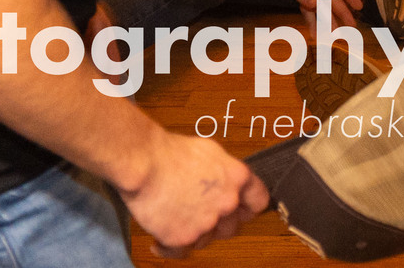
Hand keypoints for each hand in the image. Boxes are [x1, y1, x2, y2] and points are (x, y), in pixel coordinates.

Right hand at [121, 128, 268, 251]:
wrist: (144, 164)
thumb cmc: (170, 152)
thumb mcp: (209, 151)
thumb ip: (223, 171)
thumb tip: (224, 180)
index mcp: (237, 178)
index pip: (259, 201)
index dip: (248, 207)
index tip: (241, 210)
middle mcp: (227, 203)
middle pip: (231, 227)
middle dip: (217, 223)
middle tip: (199, 215)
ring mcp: (206, 223)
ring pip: (205, 240)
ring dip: (193, 233)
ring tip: (175, 218)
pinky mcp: (183, 238)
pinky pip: (180, 252)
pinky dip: (169, 247)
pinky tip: (159, 240)